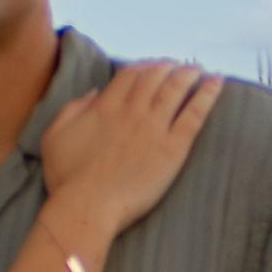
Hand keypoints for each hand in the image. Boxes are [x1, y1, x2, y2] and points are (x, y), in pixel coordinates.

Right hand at [33, 57, 221, 249]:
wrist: (88, 205)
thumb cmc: (67, 178)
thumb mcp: (54, 136)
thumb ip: (73, 109)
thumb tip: (94, 93)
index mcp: (105, 107)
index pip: (130, 75)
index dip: (144, 66)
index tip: (152, 66)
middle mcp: (132, 111)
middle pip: (155, 77)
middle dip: (168, 66)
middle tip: (178, 65)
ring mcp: (154, 128)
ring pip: (176, 89)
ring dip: (189, 74)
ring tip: (199, 69)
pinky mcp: (172, 148)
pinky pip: (194, 115)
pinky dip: (207, 95)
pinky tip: (216, 83)